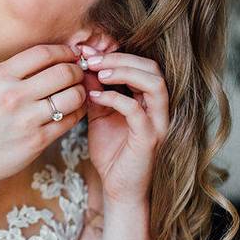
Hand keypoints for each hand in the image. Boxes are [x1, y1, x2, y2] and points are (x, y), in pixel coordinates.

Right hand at [0, 44, 87, 193]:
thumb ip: (15, 73)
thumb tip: (53, 59)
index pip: (43, 53)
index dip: (64, 51)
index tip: (71, 55)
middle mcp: (12, 94)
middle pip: (63, 72)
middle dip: (77, 71)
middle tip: (79, 74)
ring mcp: (26, 118)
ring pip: (73, 96)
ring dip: (81, 92)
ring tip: (78, 92)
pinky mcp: (37, 140)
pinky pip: (70, 120)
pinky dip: (78, 113)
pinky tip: (73, 111)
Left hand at [79, 45, 169, 205]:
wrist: (118, 188)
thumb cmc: (111, 153)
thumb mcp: (99, 115)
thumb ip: (95, 92)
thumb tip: (82, 66)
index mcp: (147, 99)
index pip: (141, 64)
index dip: (114, 53)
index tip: (86, 51)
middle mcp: (158, 108)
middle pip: (151, 67)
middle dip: (119, 58)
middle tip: (91, 59)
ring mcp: (158, 122)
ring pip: (154, 83)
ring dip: (124, 72)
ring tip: (97, 72)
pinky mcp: (150, 138)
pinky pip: (137, 111)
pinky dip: (115, 98)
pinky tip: (94, 97)